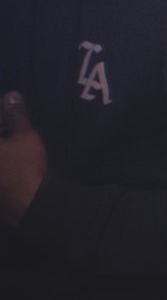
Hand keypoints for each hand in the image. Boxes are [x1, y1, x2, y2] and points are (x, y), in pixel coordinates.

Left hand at [0, 91, 48, 227]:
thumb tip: (11, 95)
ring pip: (0, 148)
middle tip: (14, 118)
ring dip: (4, 140)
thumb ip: (16, 115)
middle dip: (2, 126)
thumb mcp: (24, 136)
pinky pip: (1, 161)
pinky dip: (5, 154)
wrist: (30, 204)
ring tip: (16, 134)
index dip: (2, 112)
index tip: (10, 105)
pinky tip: (15, 150)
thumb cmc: (24, 167)